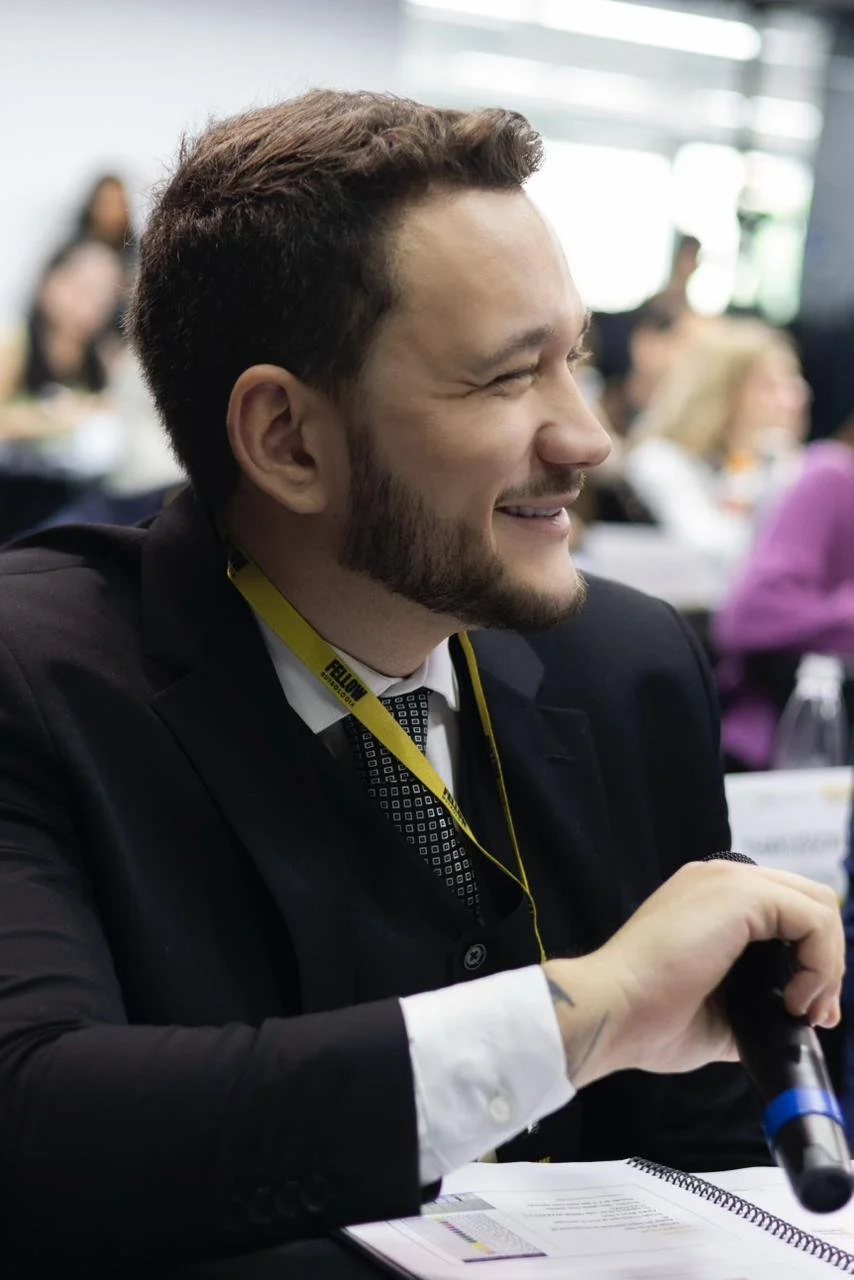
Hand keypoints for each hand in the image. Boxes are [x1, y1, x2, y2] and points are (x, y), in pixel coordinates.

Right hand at [543, 860, 842, 1087]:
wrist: (614, 1011)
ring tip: (801, 1009)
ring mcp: (728, 881)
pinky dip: (821, 964)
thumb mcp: (719, 1012)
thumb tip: (790, 1020)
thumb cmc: (648, 1017)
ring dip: (826, 966)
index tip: (805, 1012)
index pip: (787, 913)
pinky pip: (814, 918)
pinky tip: (793, 998)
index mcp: (710, 902)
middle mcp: (720, 880)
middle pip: (810, 903)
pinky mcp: (740, 893)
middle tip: (812, 1014)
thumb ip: (755, 1002)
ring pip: (819, 906)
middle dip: (826, 964)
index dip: (811, 962)